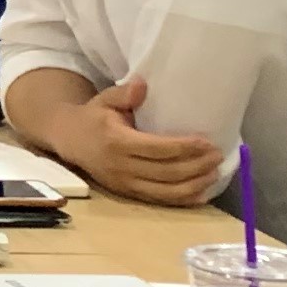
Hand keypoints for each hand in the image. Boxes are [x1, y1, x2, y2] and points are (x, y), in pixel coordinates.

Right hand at [48, 78, 234, 206]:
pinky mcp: (127, 194)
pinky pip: (159, 201)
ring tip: (215, 173)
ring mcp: (124, 184)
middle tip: (218, 156)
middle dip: (196, 166)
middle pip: (166, 172)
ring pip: (166, 191)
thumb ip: (124, 93)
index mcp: (116, 141)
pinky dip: (183, 199)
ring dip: (194, 185)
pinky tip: (201, 193)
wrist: (68, 140)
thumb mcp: (104, 99)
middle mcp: (121, 167)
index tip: (207, 142)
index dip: (184, 147)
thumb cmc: (93, 117)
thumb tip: (143, 85)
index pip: (157, 148)